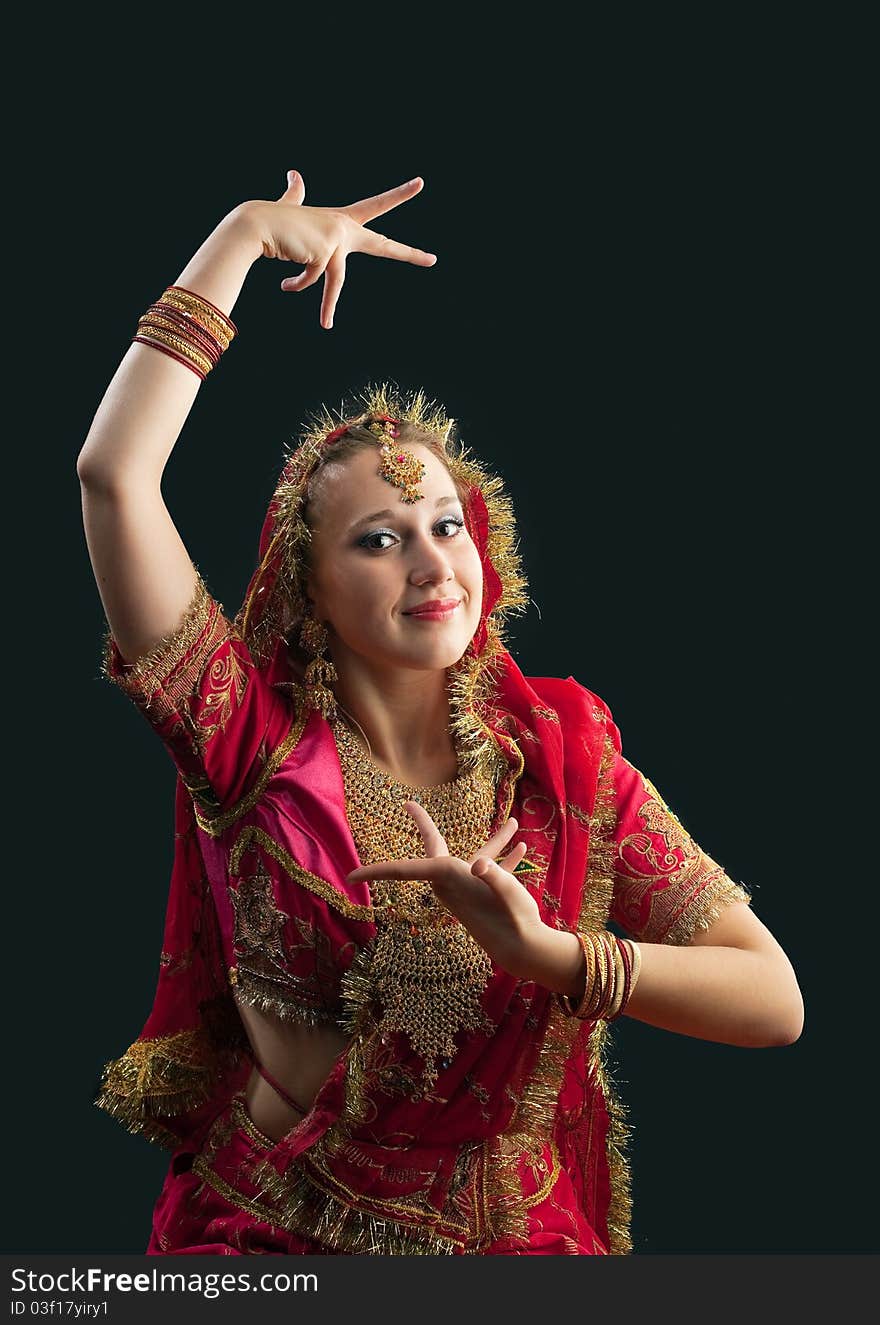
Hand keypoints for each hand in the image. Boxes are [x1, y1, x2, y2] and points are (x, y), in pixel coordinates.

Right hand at [250, 169, 436, 328]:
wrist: (255, 225)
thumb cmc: (273, 220)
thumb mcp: (291, 208)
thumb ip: (296, 193)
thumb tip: (294, 173)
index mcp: (341, 218)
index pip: (375, 207)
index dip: (397, 195)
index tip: (420, 183)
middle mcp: (344, 227)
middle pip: (382, 245)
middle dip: (408, 254)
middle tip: (433, 260)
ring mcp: (336, 239)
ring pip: (335, 280)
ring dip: (328, 308)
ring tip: (326, 326)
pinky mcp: (325, 253)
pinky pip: (314, 281)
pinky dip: (298, 285)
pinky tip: (285, 283)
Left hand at [345, 802, 546, 980]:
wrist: (525, 951)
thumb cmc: (514, 921)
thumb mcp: (507, 894)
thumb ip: (494, 875)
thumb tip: (479, 866)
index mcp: (448, 878)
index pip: (404, 870)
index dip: (376, 870)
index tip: (349, 876)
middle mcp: (452, 882)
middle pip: (435, 847)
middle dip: (425, 825)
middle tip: (409, 804)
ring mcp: (469, 888)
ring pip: (477, 856)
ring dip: (495, 840)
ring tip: (511, 821)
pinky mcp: (485, 894)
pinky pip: (492, 870)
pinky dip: (505, 858)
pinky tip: (521, 847)